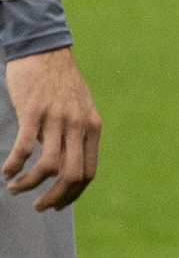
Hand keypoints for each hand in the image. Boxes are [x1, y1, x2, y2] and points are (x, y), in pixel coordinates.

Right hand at [3, 49, 98, 212]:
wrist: (44, 50)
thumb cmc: (58, 82)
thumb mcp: (79, 108)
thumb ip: (76, 134)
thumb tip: (64, 164)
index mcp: (91, 127)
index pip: (88, 171)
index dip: (73, 193)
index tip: (57, 204)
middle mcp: (78, 125)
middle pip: (71, 175)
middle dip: (54, 197)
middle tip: (37, 207)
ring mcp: (56, 119)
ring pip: (47, 166)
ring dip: (29, 184)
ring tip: (14, 188)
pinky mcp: (33, 112)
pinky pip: (24, 149)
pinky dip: (14, 166)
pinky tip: (5, 171)